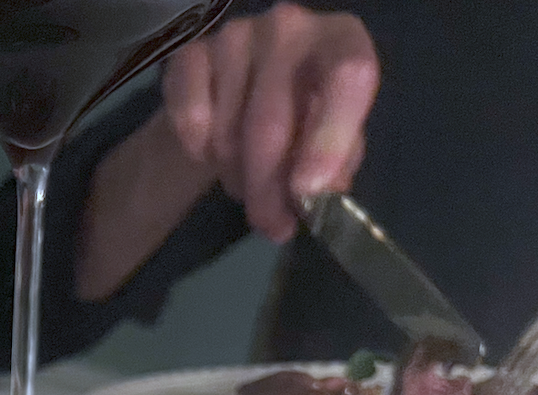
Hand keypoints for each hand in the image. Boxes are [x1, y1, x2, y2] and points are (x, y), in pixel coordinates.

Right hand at [162, 2, 380, 241]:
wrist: (236, 97)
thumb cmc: (298, 120)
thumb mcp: (332, 142)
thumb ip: (336, 162)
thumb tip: (319, 192)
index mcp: (341, 39)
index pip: (349, 74)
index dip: (329, 137)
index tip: (307, 192)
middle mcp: (290, 25)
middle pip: (273, 120)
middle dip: (268, 188)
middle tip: (273, 227)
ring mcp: (235, 35)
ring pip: (229, 130)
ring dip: (235, 174)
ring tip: (245, 181)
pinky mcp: (188, 54)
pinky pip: (191, 118)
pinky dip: (199, 150)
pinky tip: (209, 153)